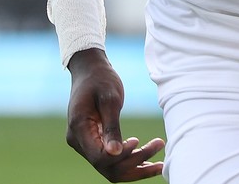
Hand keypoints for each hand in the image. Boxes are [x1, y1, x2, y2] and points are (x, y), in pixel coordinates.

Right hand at [65, 49, 163, 180]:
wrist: (90, 69)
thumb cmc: (101, 79)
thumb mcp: (109, 98)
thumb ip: (111, 126)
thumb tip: (115, 153)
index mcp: (78, 129)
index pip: (100, 157)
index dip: (121, 156)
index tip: (138, 141)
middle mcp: (78, 142)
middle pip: (107, 168)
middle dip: (134, 163)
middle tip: (158, 144)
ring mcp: (84, 144)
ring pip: (111, 169)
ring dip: (136, 167)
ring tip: (160, 163)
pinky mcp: (93, 143)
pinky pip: (111, 161)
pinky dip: (130, 163)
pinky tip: (150, 161)